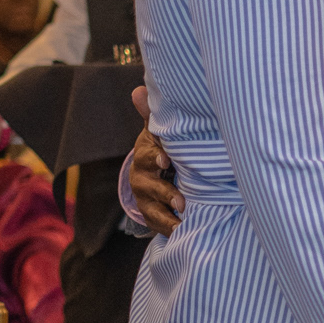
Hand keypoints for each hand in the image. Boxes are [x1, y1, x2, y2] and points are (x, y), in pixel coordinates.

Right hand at [129, 84, 183, 235]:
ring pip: (154, 209)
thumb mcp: (159, 132)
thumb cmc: (164, 148)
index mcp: (146, 156)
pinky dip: (171, 229)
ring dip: (168, 214)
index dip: (155, 158)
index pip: (148, 156)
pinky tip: (184, 232)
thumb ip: (152, 115)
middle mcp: (142, 178)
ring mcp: (146, 199)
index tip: (165, 162)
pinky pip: (159, 225)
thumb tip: (139, 90)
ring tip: (184, 216)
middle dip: (164, 192)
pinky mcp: (153, 216)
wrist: (158, 173)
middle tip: (181, 200)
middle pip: (149, 186)